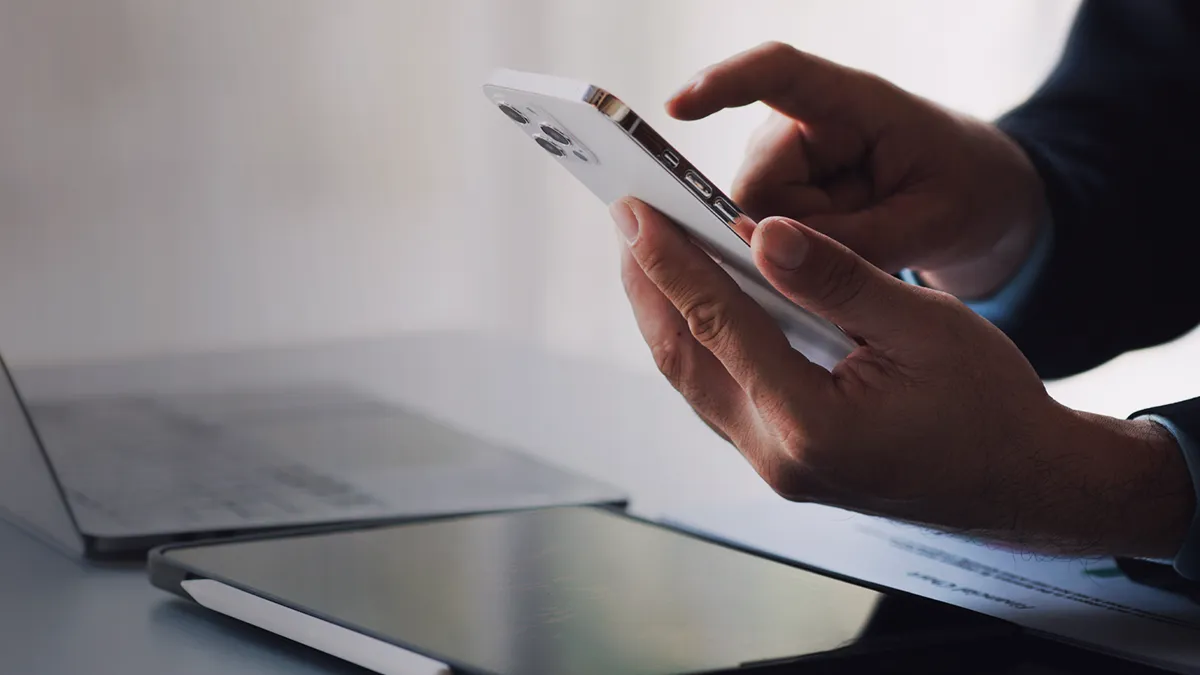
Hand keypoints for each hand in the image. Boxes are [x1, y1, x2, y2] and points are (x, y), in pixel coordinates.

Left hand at [612, 197, 1192, 557]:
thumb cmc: (988, 406)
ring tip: (648, 253)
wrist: (1020, 483)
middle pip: (684, 359)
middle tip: (627, 221)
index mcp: (812, 424)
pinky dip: (699, 343)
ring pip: (694, 381)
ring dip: (665, 315)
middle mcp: (778, 456)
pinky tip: (695, 304)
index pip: (718, 326)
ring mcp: (775, 466)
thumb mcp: (924, 327)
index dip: (671, 262)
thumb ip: (837, 279)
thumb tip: (764, 234)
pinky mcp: (782, 461)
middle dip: (648, 285)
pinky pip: (718, 396)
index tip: (635, 211)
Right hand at [668, 42, 1046, 298]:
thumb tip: (761, 248)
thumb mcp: (925, 226)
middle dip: (791, 231)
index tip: (677, 108)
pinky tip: (841, 243)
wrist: (975, 196)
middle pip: (754, 186)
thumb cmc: (962, 193)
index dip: (723, 85)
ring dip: (801, 245)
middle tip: (862, 239)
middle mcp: (805, 122)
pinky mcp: (779, 189)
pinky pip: (762, 235)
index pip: (779, 73)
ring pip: (753, 219)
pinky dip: (797, 253)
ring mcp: (786, 157)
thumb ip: (848, 245)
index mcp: (854, 102)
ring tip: (863, 234)